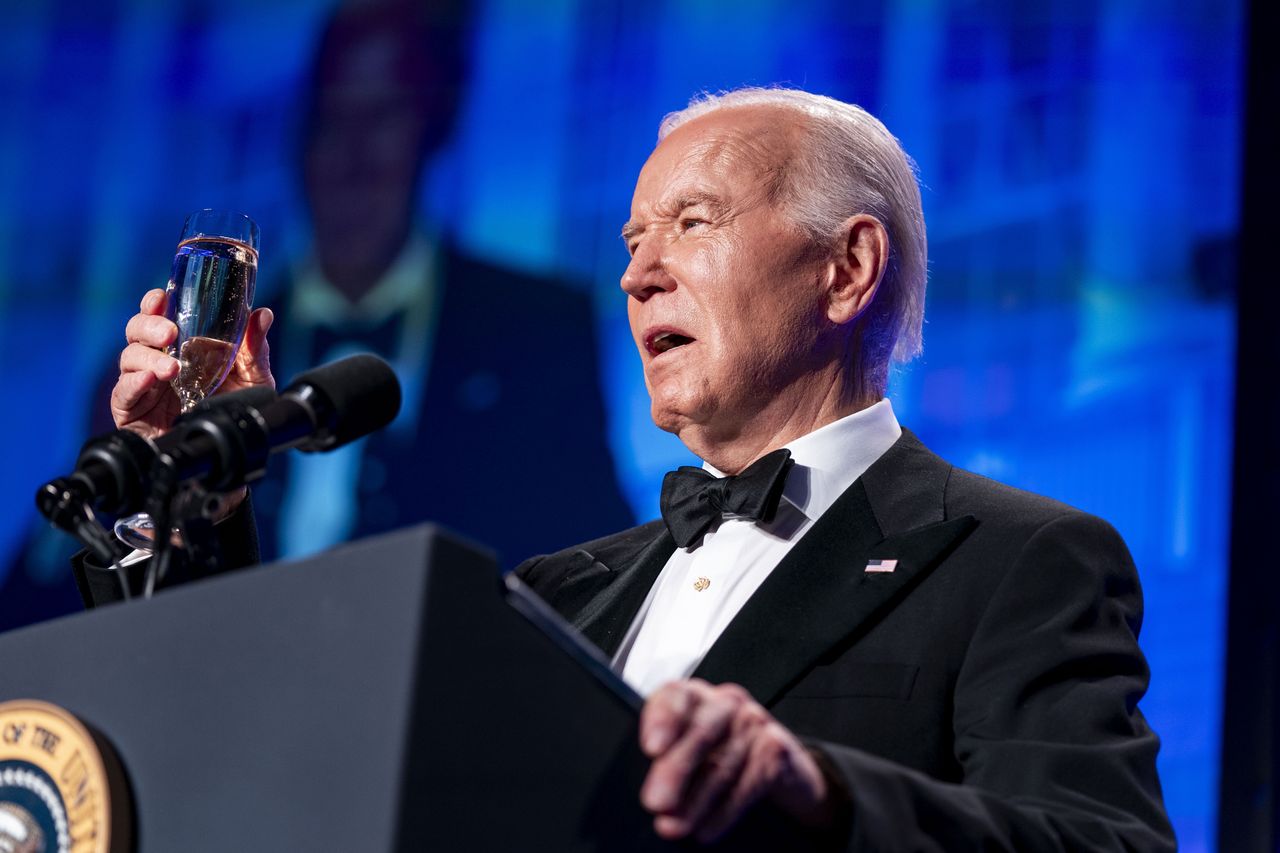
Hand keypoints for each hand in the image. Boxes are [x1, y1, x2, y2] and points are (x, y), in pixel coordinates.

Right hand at [111, 288, 274, 438]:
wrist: (227, 448)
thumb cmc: (233, 408)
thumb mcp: (252, 377)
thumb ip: (254, 347)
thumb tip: (263, 315)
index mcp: (181, 346)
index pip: (160, 315)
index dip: (155, 303)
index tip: (162, 297)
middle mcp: (158, 359)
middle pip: (137, 331)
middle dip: (149, 326)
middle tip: (169, 333)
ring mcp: (143, 384)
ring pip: (129, 358)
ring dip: (149, 358)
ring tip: (172, 369)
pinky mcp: (132, 409)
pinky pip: (123, 392)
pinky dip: (133, 383)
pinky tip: (149, 380)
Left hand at [638, 679, 839, 842]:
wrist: (773, 765)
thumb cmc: (714, 756)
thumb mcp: (685, 749)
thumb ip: (663, 757)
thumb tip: (645, 789)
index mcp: (694, 697)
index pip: (676, 695)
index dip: (663, 719)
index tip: (651, 749)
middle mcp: (725, 703)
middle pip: (701, 732)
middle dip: (676, 770)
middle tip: (655, 802)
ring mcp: (754, 723)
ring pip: (723, 764)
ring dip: (695, 802)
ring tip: (672, 827)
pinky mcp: (776, 749)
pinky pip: (749, 783)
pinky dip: (724, 812)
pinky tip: (705, 830)